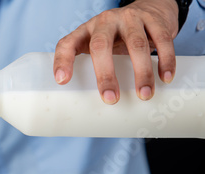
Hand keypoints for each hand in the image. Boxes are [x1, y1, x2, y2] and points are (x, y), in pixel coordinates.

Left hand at [53, 0, 178, 103]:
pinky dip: (165, 61)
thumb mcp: (97, 46)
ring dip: (141, 72)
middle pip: (100, 45)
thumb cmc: (116, 36)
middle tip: (110, 99)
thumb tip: (91, 109)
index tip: (62, 81)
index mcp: (85, 32)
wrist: (148, 8)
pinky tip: (165, 78)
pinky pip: (162, 40)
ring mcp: (130, 18)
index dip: (62, 61)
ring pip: (136, 44)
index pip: (66, 44)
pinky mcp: (154, 20)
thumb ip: (91, 68)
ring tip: (144, 95)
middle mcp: (105, 22)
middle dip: (105, 74)